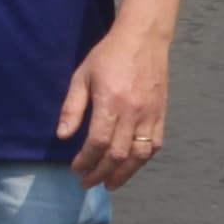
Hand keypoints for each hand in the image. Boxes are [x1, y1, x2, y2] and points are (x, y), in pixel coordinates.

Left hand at [57, 22, 170, 187]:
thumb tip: (62, 136)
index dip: (86, 160)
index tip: (76, 169)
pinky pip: (154, 144)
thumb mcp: (82, 76)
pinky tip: (131, 166)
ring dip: (124, 174)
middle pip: (118, 154)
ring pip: (139, 155)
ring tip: (109, 184)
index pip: (98, 142)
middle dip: (101, 173)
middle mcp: (133, 112)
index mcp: (111, 102)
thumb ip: (72, 108)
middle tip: (88, 183)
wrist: (143, 39)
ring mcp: (150, 114)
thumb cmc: (108, 56)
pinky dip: (142, 160)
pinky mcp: (161, 114)